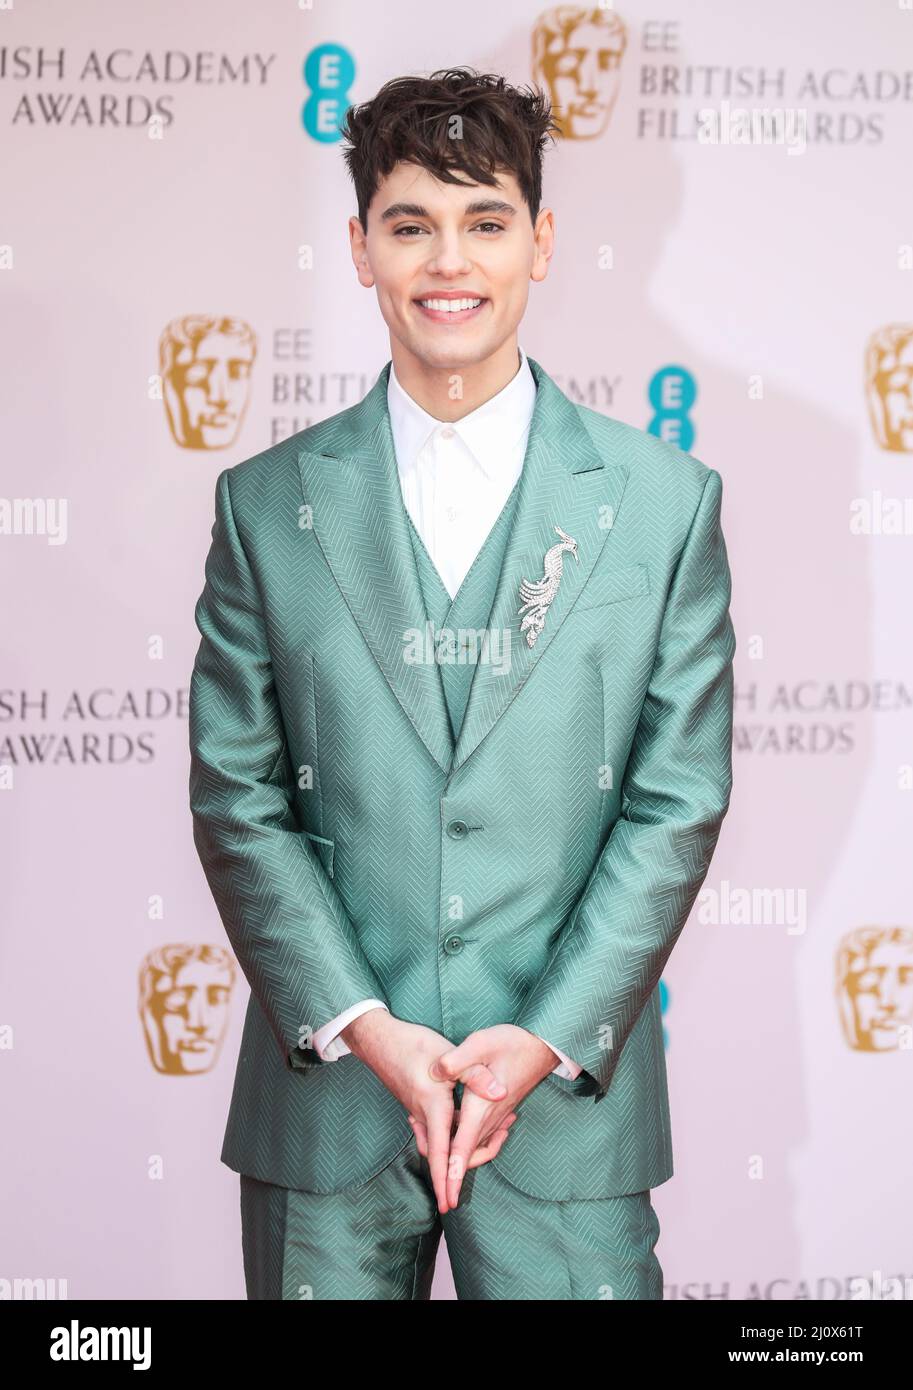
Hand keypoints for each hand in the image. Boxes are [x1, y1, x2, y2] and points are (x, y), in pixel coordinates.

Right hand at [340, 1010, 513, 1214]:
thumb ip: (475, 1075)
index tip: (449, 1206)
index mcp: (433, 1108)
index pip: (440, 1154)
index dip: (446, 1181)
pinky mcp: (415, 1103)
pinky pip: (432, 1129)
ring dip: (452, 1151)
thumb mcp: (448, 1056)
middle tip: (478, 1168)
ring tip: (484, 1142)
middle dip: (453, 1172)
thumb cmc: (414, 1045)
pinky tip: (460, 1121)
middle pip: (439, 1154)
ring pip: (436, 1141)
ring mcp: (416, 1111)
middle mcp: (423, 1116)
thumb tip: (500, 1093)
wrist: (380, 1039)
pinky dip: (447, 1134)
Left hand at [431, 1025, 558, 1208]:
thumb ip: (457, 1060)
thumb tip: (435, 1073)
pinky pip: (481, 1135)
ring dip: (455, 1149)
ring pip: (474, 1147)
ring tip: (427, 1130)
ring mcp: (497, 1116)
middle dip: (447, 1168)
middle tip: (420, 1144)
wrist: (544, 1045)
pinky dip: (466, 1136)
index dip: (452, 1176)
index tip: (448, 1200)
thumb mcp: (481, 1044)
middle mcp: (490, 1118)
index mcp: (481, 1108)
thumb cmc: (513, 1043)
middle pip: (466, 1155)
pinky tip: (455, 1118)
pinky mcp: (500, 1110)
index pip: (463, 1151)